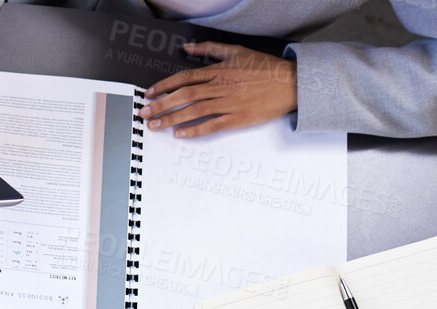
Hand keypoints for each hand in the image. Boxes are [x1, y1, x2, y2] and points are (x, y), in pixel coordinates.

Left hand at [141, 42, 296, 138]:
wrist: (291, 83)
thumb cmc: (265, 68)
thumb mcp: (237, 51)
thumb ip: (211, 48)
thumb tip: (188, 47)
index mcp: (219, 70)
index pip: (185, 78)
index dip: (165, 86)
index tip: (150, 93)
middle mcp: (220, 86)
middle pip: (184, 96)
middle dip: (161, 105)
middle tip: (144, 112)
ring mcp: (228, 103)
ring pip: (193, 111)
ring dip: (171, 119)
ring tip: (155, 125)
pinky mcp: (237, 118)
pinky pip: (211, 125)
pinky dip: (194, 130)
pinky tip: (179, 134)